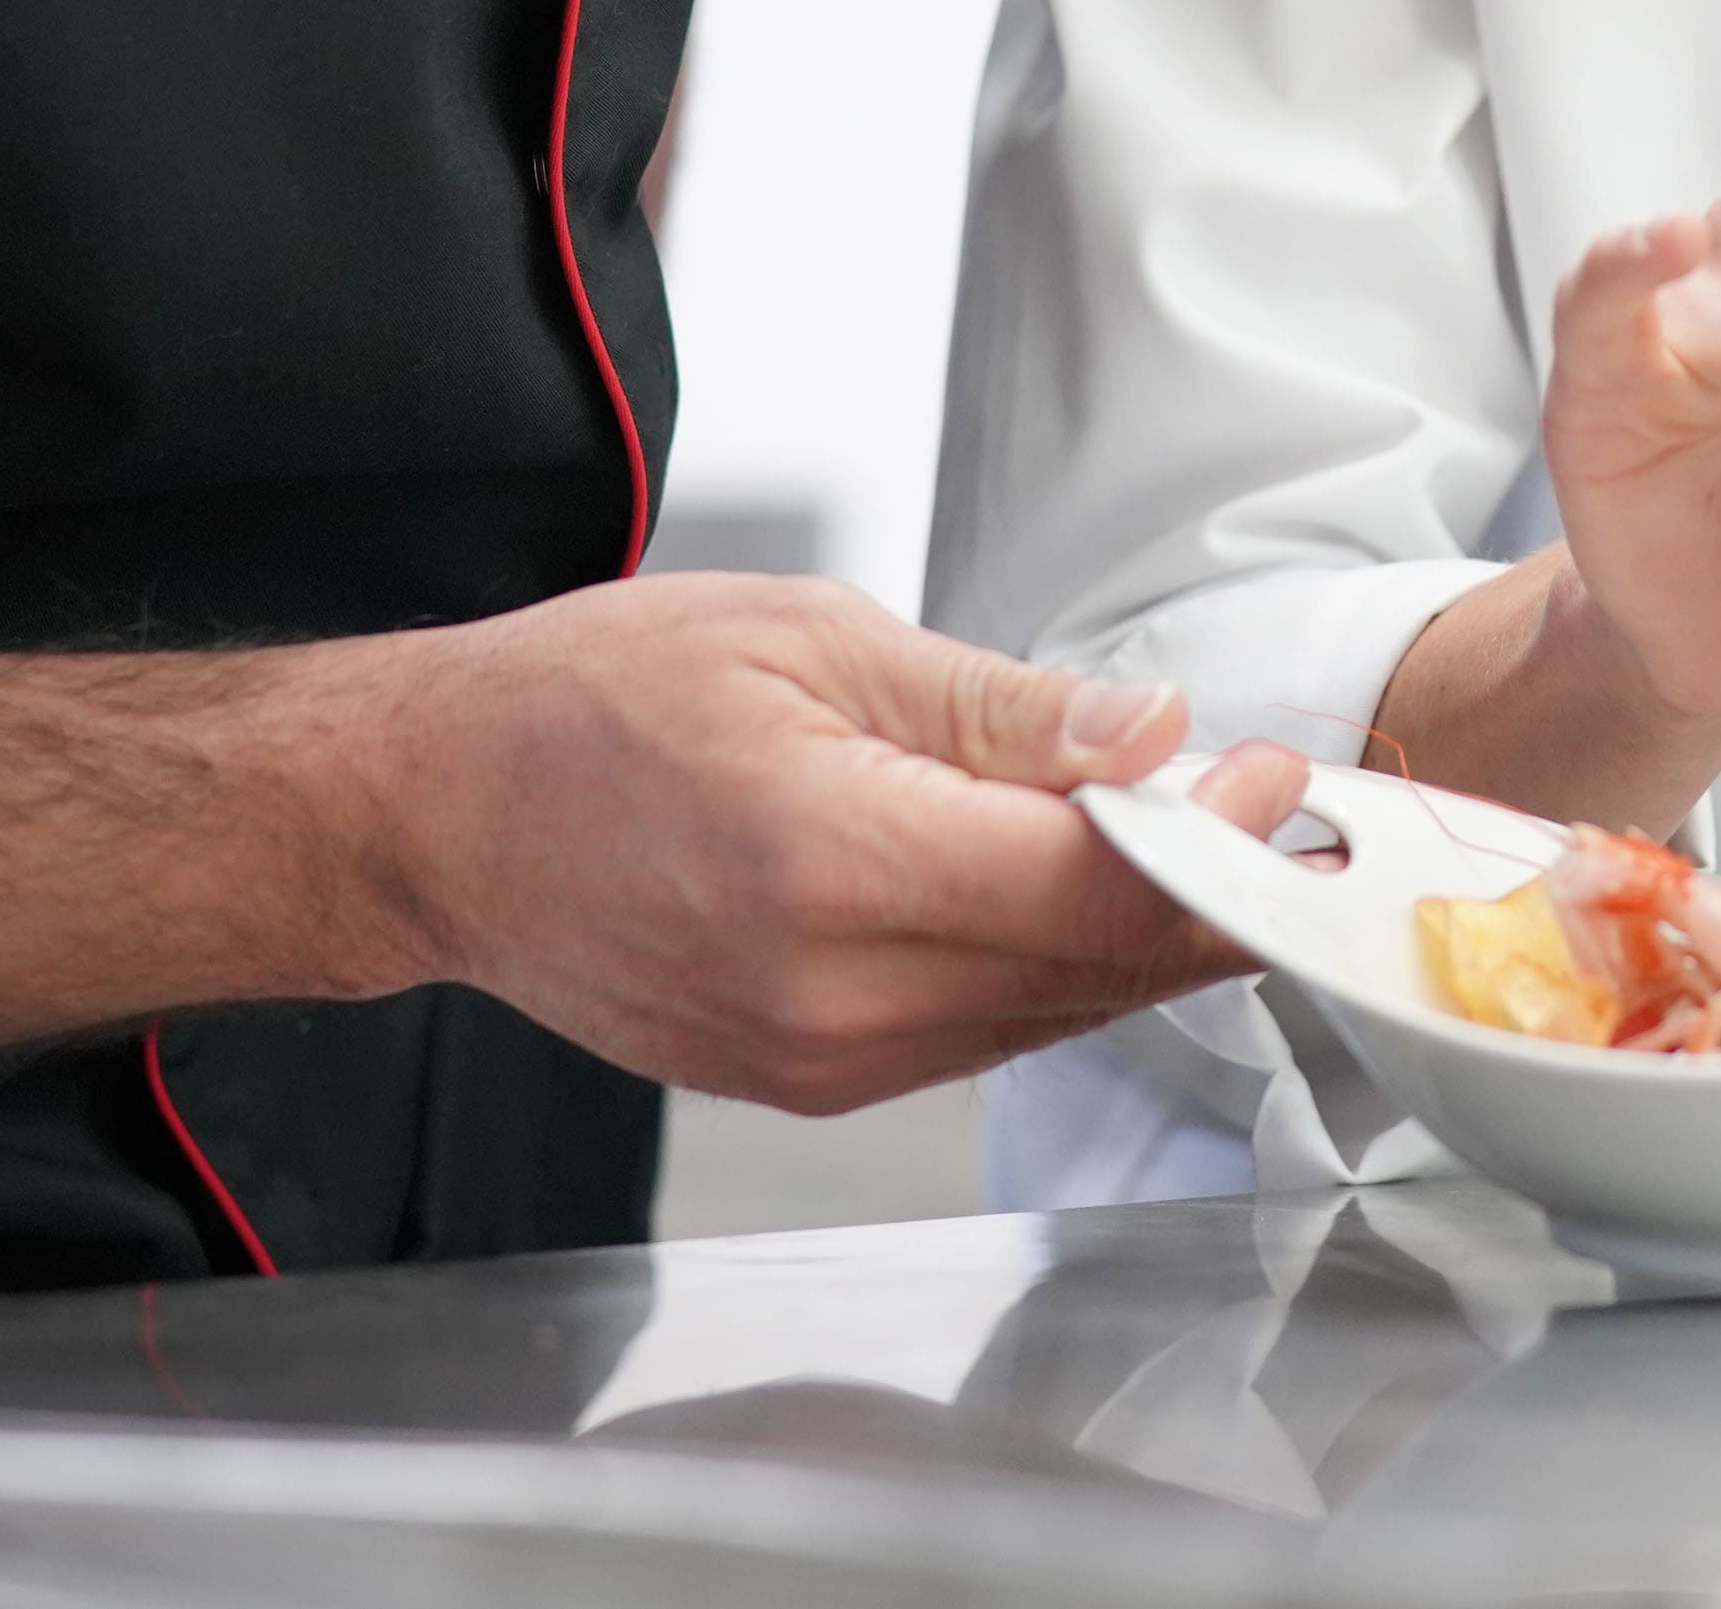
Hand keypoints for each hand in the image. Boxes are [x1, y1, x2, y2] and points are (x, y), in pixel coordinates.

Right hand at [352, 574, 1310, 1114]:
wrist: (440, 813)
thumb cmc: (595, 700)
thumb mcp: (810, 636)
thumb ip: (999, 707)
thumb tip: (1152, 739)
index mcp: (830, 863)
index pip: (1090, 889)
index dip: (1214, 840)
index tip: (1277, 774)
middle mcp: (830, 994)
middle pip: (1093, 967)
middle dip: (1210, 887)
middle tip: (1280, 801)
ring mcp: (821, 1060)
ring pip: (1053, 1013)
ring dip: (1144, 932)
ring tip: (1204, 832)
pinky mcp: (813, 1083)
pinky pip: (984, 1033)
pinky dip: (1055, 965)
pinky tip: (1086, 890)